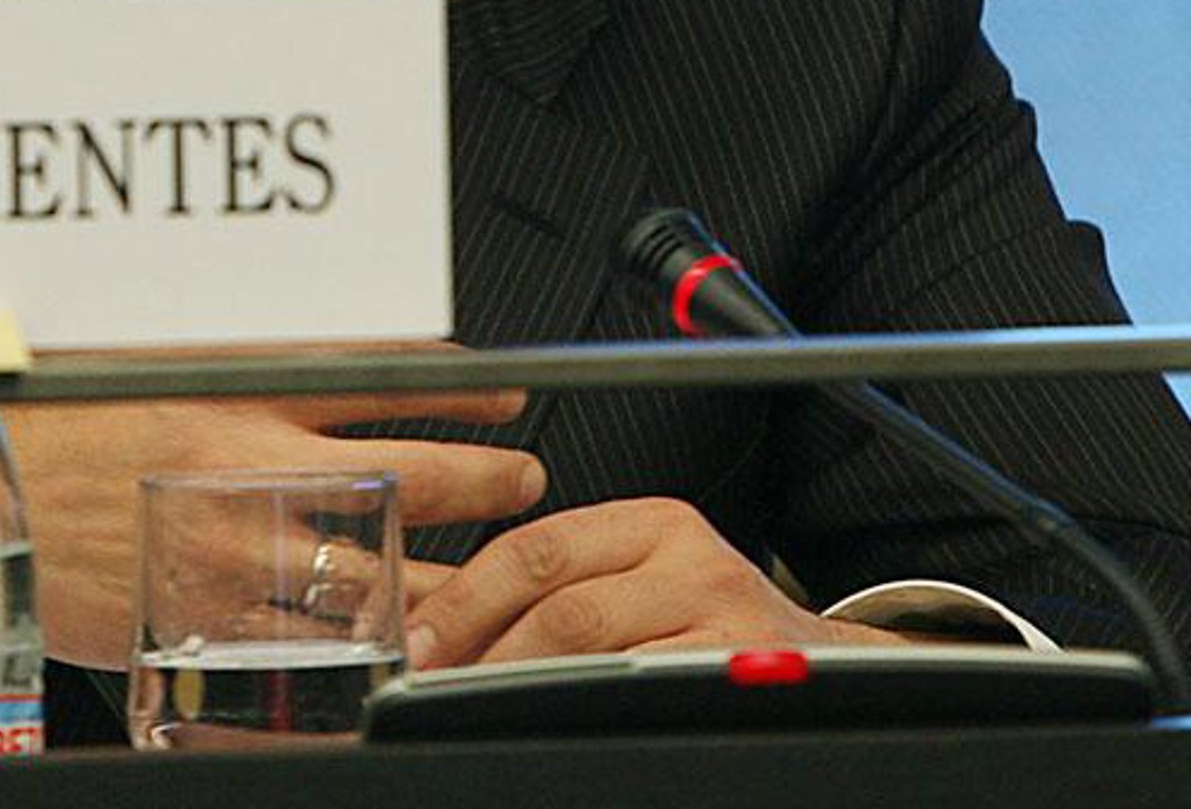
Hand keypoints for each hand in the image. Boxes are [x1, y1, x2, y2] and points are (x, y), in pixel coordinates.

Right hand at [3, 351, 546, 668]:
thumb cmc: (51, 422)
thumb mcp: (147, 358)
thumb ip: (230, 357)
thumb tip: (299, 347)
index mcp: (239, 393)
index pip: (378, 379)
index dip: (457, 388)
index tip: (500, 393)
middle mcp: (252, 468)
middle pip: (405, 473)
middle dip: (483, 478)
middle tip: (523, 479)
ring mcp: (239, 552)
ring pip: (379, 570)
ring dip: (447, 574)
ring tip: (490, 575)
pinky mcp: (213, 622)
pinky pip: (314, 644)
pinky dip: (369, 648)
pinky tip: (404, 646)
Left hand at [404, 496, 900, 667]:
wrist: (846, 682)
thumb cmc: (717, 636)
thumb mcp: (648, 586)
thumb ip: (568, 589)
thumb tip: (444, 628)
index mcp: (653, 524)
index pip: (535, 549)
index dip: (464, 599)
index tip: (411, 641)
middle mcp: (693, 559)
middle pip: (558, 600)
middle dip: (479, 648)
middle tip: (425, 682)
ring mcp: (727, 623)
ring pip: (595, 654)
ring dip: (518, 687)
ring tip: (466, 710)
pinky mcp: (747, 678)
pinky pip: (644, 697)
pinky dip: (586, 716)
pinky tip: (550, 731)